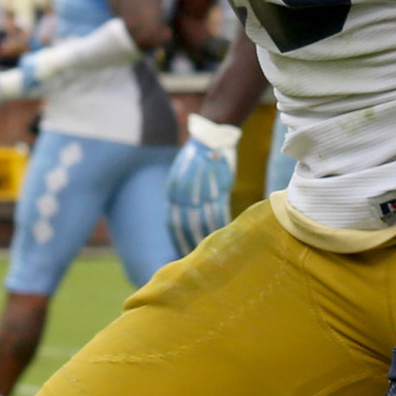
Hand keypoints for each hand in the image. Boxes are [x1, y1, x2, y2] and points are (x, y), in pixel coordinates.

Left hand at [167, 114, 240, 252]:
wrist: (209, 139)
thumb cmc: (194, 158)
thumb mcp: (180, 176)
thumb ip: (180, 196)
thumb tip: (182, 215)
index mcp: (173, 191)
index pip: (172, 221)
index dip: (177, 238)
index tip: (180, 251)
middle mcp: (185, 193)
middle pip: (187, 224)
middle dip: (190, 242)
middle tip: (193, 256)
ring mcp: (203, 191)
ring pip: (203, 221)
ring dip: (206, 237)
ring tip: (209, 251)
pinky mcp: (219, 188)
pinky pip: (219, 212)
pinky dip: (220, 224)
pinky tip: (223, 233)